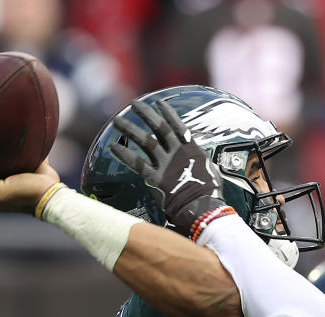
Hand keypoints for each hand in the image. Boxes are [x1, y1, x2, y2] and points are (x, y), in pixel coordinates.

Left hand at [109, 100, 225, 231]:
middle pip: (158, 127)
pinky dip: (125, 155)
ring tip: (117, 120)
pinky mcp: (156, 178)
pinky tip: (113, 147)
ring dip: (130, 129)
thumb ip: (199, 162)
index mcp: (191, 149)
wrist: (202, 207)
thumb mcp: (210, 170)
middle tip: (134, 103)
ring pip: (145, 141)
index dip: (167, 113)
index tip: (158, 102)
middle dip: (146, 114)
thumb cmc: (210, 192)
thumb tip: (199, 162)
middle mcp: (176, 152)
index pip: (177, 125)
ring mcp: (165, 164)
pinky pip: (137, 163)